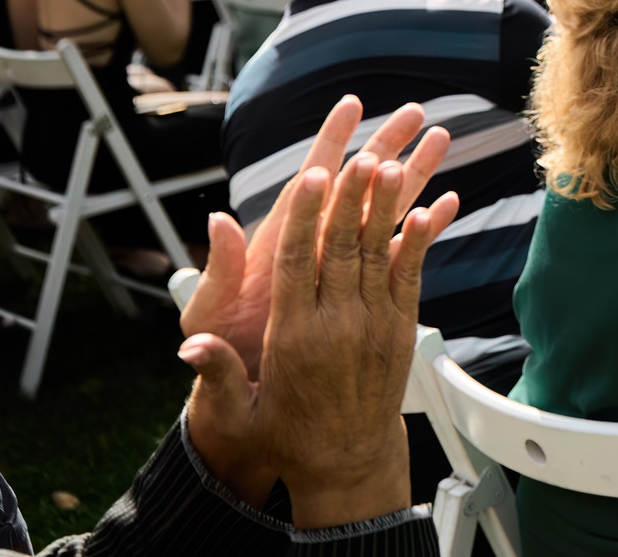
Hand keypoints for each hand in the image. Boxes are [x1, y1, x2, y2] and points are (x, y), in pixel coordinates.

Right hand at [181, 133, 458, 523]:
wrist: (345, 463)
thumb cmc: (285, 435)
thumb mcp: (237, 414)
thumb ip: (215, 374)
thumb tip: (188, 346)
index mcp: (294, 337)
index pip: (299, 264)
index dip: (306, 217)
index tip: (311, 176)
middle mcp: (337, 326)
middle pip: (343, 249)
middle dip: (350, 199)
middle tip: (359, 154)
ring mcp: (374, 326)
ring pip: (379, 255)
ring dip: (386, 208)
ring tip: (392, 164)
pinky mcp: (401, 330)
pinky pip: (411, 277)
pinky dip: (419, 243)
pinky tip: (429, 208)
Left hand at [182, 97, 452, 384]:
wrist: (248, 406)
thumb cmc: (223, 353)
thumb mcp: (211, 311)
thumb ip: (220, 271)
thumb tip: (217, 221)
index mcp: (278, 244)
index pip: (308, 184)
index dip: (328, 144)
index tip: (351, 107)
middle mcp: (314, 247)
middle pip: (355, 186)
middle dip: (384, 144)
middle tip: (416, 112)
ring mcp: (340, 268)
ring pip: (383, 212)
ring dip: (413, 176)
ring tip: (441, 139)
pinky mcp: (360, 293)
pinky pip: (398, 254)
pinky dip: (424, 229)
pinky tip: (448, 204)